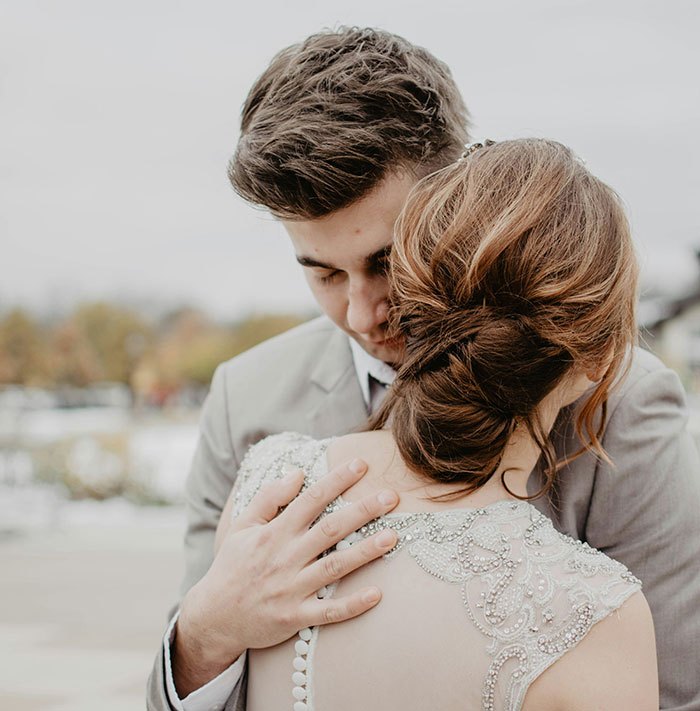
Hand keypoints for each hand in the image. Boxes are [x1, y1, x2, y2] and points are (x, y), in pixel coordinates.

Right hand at [172, 458, 397, 696]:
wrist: (213, 617)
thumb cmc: (232, 566)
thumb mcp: (241, 526)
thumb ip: (268, 498)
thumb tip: (297, 473)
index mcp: (274, 533)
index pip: (311, 499)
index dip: (337, 480)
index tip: (361, 464)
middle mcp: (285, 558)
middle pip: (331, 529)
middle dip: (363, 511)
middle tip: (392, 496)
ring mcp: (291, 589)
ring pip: (335, 567)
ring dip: (366, 552)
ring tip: (393, 537)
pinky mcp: (295, 617)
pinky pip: (328, 613)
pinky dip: (352, 605)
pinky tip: (377, 594)